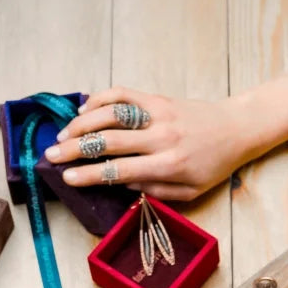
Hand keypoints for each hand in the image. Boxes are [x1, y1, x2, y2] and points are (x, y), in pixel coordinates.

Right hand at [44, 87, 275, 200]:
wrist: (236, 129)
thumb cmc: (214, 165)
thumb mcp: (191, 191)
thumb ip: (157, 192)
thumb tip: (123, 185)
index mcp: (170, 165)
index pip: (120, 170)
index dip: (90, 174)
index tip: (67, 178)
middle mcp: (162, 138)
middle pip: (109, 141)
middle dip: (75, 149)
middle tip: (51, 155)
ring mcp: (159, 114)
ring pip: (111, 113)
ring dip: (82, 122)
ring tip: (63, 134)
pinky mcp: (158, 98)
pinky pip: (122, 95)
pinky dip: (99, 99)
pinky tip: (84, 110)